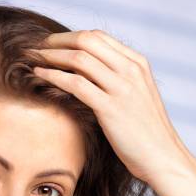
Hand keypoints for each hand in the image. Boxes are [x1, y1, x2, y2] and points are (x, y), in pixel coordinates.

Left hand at [31, 30, 193, 183]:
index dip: (70, 37)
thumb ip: (117, 80)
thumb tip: (86, 73)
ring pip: (79, 58)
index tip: (51, 45)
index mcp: (137, 63)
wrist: (162, 157)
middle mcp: (131, 70)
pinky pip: (76, 83)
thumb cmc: (145, 132)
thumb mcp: (136, 96)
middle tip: (37, 48)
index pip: (98, 37)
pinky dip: (53, 76)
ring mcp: (122, 87)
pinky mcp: (111, 107)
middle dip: (57, 41)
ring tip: (34, 60)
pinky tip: (40, 76)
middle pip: (87, 40)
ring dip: (51, 56)